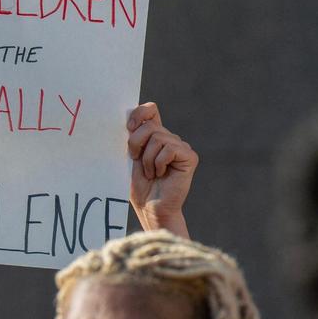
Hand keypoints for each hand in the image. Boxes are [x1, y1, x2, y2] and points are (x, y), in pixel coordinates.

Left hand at [127, 103, 197, 235]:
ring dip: (147, 159)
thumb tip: (128, 121)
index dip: (139, 113)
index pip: (150, 110)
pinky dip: (158, 163)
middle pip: (150, 125)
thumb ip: (131, 138)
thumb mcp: (129, 159)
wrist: (150, 208)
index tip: (129, 127)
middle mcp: (169, 138)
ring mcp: (181, 147)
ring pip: (157, 138)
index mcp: (154, 136)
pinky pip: (169, 149)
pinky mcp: (189, 157)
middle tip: (135, 161)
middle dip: (136, 143)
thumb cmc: (139, 187)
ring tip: (150, 173)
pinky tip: (161, 174)